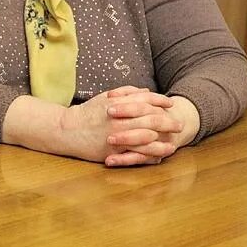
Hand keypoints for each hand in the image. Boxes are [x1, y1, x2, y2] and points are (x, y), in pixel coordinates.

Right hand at [60, 87, 181, 165]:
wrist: (67, 130)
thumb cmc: (86, 114)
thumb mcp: (104, 97)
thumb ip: (126, 93)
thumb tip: (146, 91)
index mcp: (119, 104)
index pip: (146, 100)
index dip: (160, 101)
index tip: (170, 104)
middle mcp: (121, 118)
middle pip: (151, 118)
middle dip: (168, 122)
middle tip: (179, 125)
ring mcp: (119, 134)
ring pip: (148, 136)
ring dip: (163, 139)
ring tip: (174, 142)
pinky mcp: (115, 149)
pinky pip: (138, 152)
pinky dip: (151, 153)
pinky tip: (160, 155)